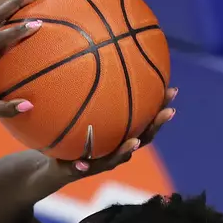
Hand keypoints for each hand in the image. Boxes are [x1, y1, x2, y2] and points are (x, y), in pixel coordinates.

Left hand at [44, 87, 178, 183]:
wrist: (50, 163)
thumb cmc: (68, 132)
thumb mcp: (75, 107)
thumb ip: (86, 88)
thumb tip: (94, 51)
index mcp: (120, 134)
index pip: (146, 119)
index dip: (160, 107)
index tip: (172, 90)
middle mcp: (115, 149)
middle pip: (142, 138)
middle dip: (156, 125)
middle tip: (169, 112)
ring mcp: (99, 162)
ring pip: (117, 158)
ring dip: (126, 150)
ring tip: (135, 143)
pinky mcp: (77, 171)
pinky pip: (80, 168)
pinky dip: (82, 166)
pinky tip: (82, 163)